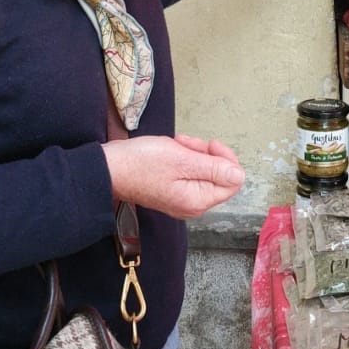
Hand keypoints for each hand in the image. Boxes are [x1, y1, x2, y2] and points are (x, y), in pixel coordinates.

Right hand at [102, 133, 244, 218]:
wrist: (108, 168)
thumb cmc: (141, 163)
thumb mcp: (182, 160)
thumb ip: (214, 168)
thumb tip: (239, 175)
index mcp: (198, 201)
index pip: (233, 180)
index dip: (226, 158)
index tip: (208, 145)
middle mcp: (192, 205)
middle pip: (219, 175)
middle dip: (207, 154)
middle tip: (187, 143)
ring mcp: (182, 199)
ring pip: (204, 171)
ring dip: (194, 153)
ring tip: (176, 145)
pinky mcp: (172, 191)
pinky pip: (190, 173)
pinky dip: (184, 158)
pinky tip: (171, 150)